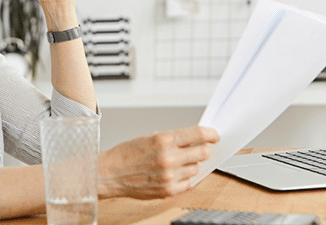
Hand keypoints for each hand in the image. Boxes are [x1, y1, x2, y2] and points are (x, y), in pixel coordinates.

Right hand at [98, 126, 219, 198]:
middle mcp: (169, 158)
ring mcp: (169, 176)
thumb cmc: (127, 154)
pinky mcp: (168, 191)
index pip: (198, 134)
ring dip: (191, 165)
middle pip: (203, 153)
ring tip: (177, 163)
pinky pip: (189, 183)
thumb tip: (195, 141)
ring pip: (196, 169)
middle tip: (199, 150)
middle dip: (203, 150)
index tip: (215, 136)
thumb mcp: (150, 137)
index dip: (211, 134)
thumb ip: (173, 139)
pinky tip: (175, 174)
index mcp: (164, 140)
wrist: (110, 173)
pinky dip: (185, 178)